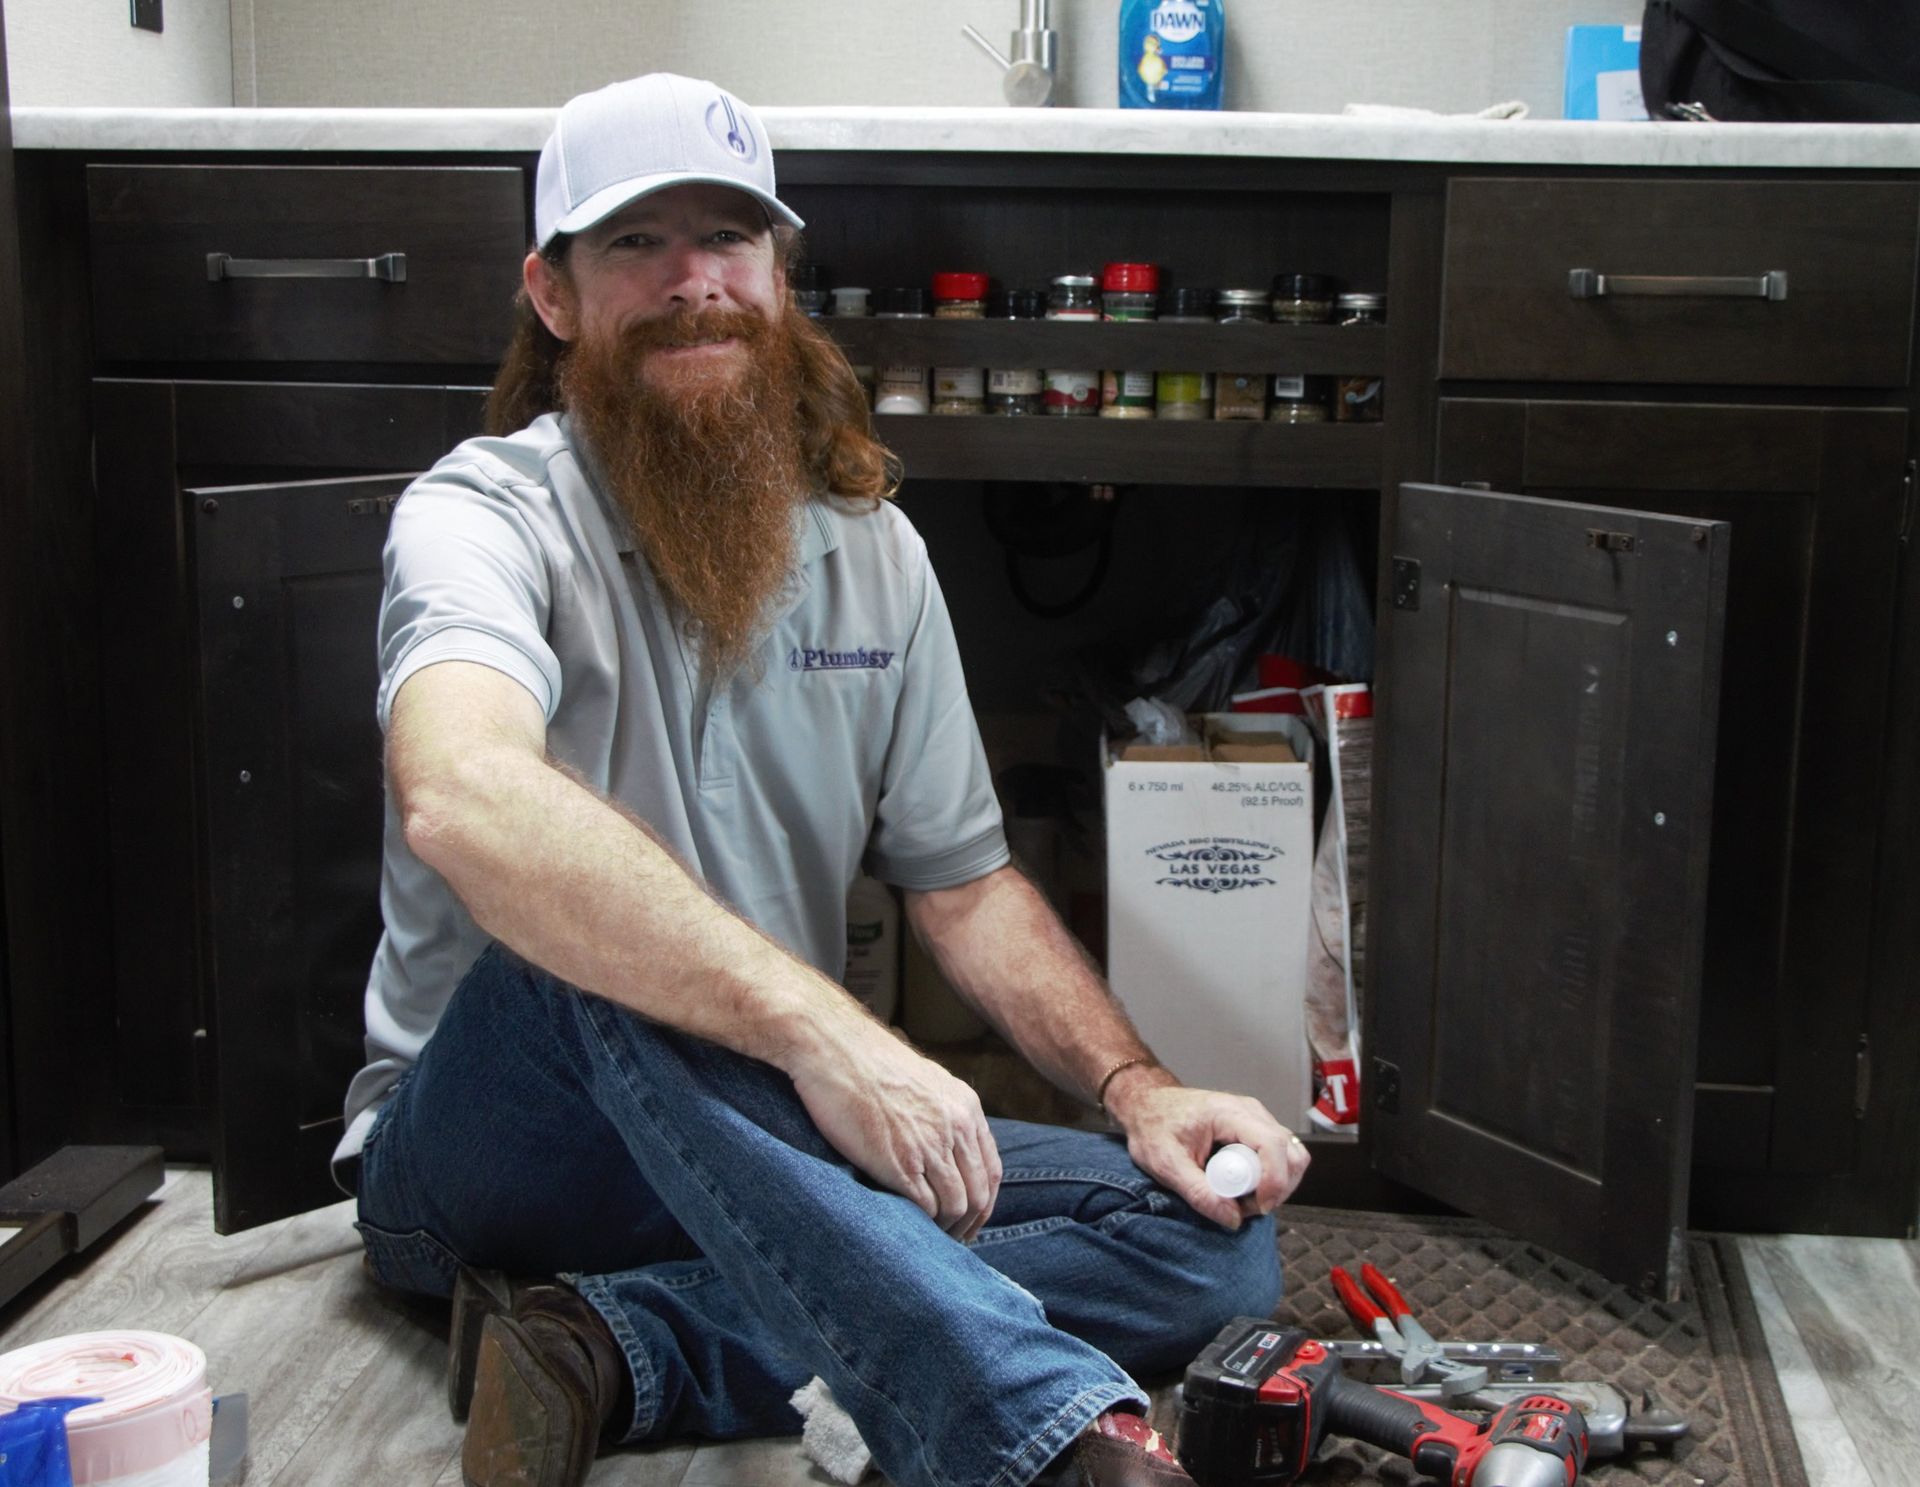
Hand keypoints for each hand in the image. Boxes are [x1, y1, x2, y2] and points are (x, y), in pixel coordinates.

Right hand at [787, 1008, 1002, 1240]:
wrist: (833, 1048)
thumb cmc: (868, 1063)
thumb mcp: (923, 1081)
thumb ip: (943, 1112)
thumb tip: (948, 1147)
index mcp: (965, 1107)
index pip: (992, 1171)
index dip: (984, 1203)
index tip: (970, 1220)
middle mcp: (955, 1126)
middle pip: (979, 1194)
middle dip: (968, 1224)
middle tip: (951, 1239)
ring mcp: (929, 1145)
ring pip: (956, 1205)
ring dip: (945, 1229)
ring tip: (928, 1236)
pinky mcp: (898, 1162)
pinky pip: (926, 1207)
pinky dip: (921, 1224)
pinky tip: (909, 1226)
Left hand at [1106, 1076, 1309, 1228]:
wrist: (1147, 1105)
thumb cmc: (1153, 1127)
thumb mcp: (1165, 1164)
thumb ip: (1198, 1192)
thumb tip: (1232, 1219)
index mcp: (1228, 1113)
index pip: (1272, 1144)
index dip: (1274, 1181)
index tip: (1257, 1207)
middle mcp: (1250, 1112)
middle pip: (1291, 1153)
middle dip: (1276, 1189)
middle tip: (1243, 1207)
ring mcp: (1256, 1119)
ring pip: (1291, 1156)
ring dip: (1275, 1186)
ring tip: (1241, 1199)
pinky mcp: (1256, 1130)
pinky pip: (1280, 1156)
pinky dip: (1270, 1178)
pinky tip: (1243, 1188)